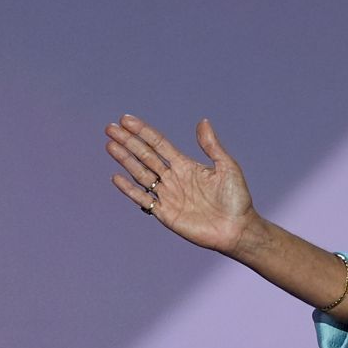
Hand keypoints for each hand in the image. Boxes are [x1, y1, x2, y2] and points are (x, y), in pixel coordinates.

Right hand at [106, 114, 257, 256]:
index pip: (159, 144)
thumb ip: (211, 145)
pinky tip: (116, 177)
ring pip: (140, 173)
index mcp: (186, 165)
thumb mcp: (227, 166)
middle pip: (145, 156)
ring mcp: (167, 195)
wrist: (237, 228)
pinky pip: (142, 198)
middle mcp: (173, 178)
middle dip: (128, 142)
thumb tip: (202, 121)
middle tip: (110, 128)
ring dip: (125, 159)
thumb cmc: (236, 197)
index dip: (143, 132)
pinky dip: (129, 189)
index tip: (126, 119)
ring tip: (110, 145)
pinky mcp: (164, 213)